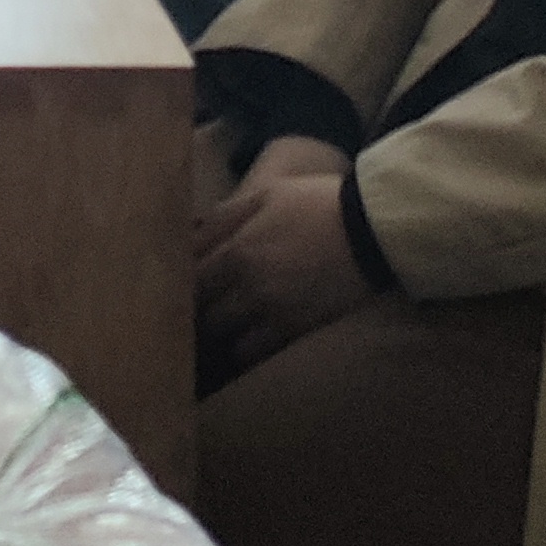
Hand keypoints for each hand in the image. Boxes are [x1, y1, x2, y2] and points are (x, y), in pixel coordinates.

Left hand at [194, 166, 368, 381]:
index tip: (175, 288)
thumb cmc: (317, 204)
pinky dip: (244, 350)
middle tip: (191, 314)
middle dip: (195, 313)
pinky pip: (255, 352)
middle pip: (202, 311)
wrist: (370, 230)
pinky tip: (243, 345)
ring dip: (218, 335)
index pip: (189, 278)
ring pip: (224, 336)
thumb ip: (226, 214)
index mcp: (236, 248)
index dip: (179, 285)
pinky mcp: (294, 328)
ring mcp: (270, 310)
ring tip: (217, 332)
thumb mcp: (266, 194)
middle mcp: (246, 284)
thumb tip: (192, 230)